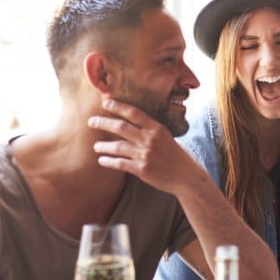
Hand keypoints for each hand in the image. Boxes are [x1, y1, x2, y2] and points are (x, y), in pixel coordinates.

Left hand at [88, 98, 204, 194]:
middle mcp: (150, 139)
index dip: (118, 106)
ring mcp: (146, 155)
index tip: (105, 102)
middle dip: (103, 123)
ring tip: (96, 146)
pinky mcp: (142, 170)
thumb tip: (133, 124)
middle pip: (121, 127)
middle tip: (91, 121)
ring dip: (104, 146)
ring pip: (118, 147)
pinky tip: (102, 160)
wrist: (187, 177)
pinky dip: (109, 161)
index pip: (134, 113)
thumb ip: (151, 131)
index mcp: (157, 128)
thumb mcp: (168, 138)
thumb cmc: (178, 156)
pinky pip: (120, 163)